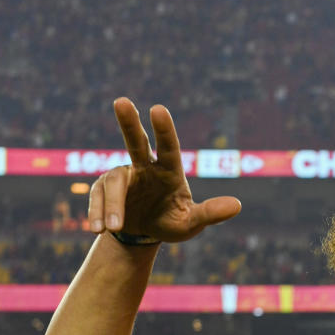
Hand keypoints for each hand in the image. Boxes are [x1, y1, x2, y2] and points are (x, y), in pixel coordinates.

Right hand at [88, 98, 240, 241]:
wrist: (144, 233)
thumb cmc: (172, 222)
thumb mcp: (191, 223)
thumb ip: (210, 214)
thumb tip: (237, 206)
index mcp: (169, 171)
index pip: (169, 147)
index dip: (164, 129)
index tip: (158, 109)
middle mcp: (145, 167)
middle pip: (136, 141)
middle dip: (129, 122)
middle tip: (121, 101)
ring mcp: (122, 176)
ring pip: (114, 183)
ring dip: (112, 205)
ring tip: (114, 227)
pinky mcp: (102, 188)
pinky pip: (97, 198)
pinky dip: (97, 212)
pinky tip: (98, 229)